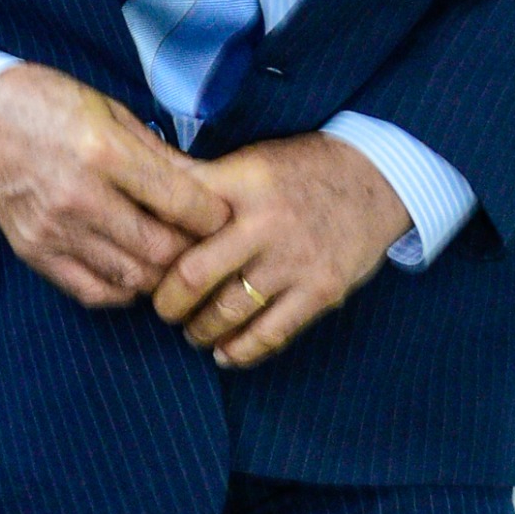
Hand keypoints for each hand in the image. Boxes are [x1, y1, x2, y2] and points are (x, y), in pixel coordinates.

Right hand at [0, 63, 228, 309]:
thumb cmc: (46, 104)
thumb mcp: (110, 111)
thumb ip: (159, 155)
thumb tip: (208, 185)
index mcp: (104, 152)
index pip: (182, 203)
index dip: (214, 217)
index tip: (222, 216)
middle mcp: (79, 197)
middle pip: (161, 251)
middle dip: (193, 253)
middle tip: (203, 246)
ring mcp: (54, 230)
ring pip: (132, 278)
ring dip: (160, 275)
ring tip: (170, 260)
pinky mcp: (34, 252)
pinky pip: (93, 292)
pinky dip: (123, 291)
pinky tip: (133, 273)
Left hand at [150, 134, 410, 368]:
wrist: (379, 179)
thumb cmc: (301, 170)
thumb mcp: (250, 160)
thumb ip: (195, 175)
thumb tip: (134, 174)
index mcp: (243, 183)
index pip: (178, 216)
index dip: (149, 244)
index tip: (140, 260)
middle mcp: (267, 222)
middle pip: (193, 274)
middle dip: (166, 301)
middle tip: (160, 308)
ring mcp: (296, 260)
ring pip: (227, 311)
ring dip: (199, 330)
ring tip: (191, 330)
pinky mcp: (322, 290)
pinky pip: (270, 334)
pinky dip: (240, 351)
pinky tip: (225, 352)